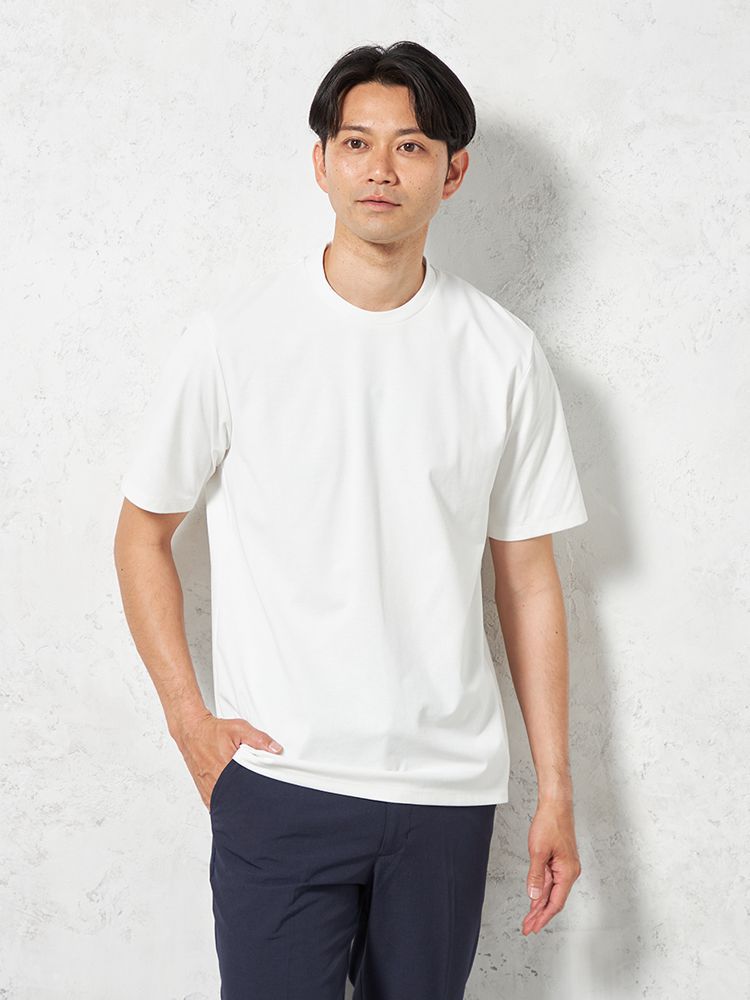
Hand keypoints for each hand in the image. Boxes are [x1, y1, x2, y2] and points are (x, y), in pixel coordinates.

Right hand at [171, 710, 283, 808]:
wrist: (191, 732)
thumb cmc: (212, 732)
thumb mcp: (239, 729)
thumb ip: (259, 739)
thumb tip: (276, 749)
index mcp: (226, 769)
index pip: (249, 789)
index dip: (260, 789)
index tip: (266, 787)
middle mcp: (216, 784)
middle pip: (241, 799)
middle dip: (250, 795)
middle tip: (255, 786)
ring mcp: (210, 792)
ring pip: (230, 805)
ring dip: (238, 799)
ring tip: (243, 788)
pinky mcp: (206, 795)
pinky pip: (220, 805)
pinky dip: (229, 801)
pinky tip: (233, 792)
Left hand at [522, 798, 580, 934]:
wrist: (556, 804)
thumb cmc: (550, 823)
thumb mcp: (538, 851)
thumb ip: (536, 876)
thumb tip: (533, 897)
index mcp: (568, 872)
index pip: (555, 903)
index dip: (543, 917)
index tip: (532, 927)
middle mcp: (570, 872)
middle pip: (553, 899)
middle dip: (539, 914)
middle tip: (527, 927)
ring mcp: (565, 866)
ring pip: (551, 890)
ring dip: (539, 904)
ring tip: (528, 918)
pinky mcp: (560, 860)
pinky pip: (550, 880)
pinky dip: (541, 890)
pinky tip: (534, 899)